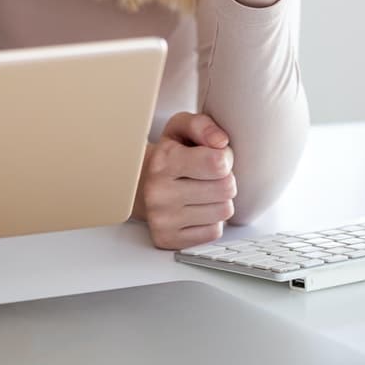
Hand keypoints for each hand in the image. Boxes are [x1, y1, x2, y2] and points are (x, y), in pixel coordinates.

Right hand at [134, 112, 236, 249]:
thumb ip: (202, 125)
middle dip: (224, 179)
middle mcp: (159, 192)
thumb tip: (221, 142)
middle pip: (226, 189)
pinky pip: (214, 232)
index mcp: (163, 161)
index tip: (214, 156)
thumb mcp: (180, 129)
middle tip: (209, 176)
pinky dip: (211, 220)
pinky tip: (196, 209)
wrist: (139, 185)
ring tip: (202, 192)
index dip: (225, 158)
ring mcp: (162, 219)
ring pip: (224, 212)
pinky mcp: (169, 240)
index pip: (218, 164)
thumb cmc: (168, 155)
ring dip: (219, 201)